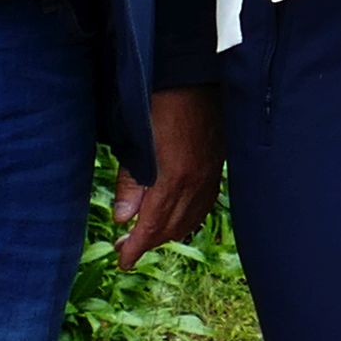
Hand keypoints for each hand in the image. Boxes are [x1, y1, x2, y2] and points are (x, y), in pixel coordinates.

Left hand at [109, 87, 220, 263]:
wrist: (198, 79)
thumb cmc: (163, 104)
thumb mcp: (137, 142)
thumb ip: (130, 182)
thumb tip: (122, 219)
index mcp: (174, 178)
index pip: (153, 226)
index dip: (136, 247)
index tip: (123, 261)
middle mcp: (196, 184)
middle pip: (171, 228)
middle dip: (147, 242)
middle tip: (124, 246)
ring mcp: (210, 178)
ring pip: (188, 221)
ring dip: (166, 232)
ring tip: (145, 235)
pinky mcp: (217, 170)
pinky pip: (202, 207)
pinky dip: (186, 219)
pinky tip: (174, 218)